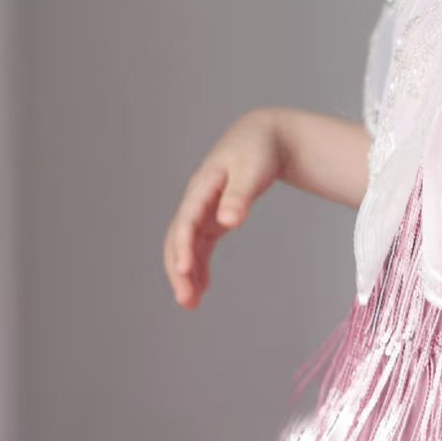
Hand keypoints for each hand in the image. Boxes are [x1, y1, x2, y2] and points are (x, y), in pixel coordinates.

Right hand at [163, 108, 286, 308]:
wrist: (263, 137)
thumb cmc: (258, 150)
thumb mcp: (252, 170)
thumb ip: (240, 196)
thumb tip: (228, 222)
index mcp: (202, 187)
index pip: (186, 221)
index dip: (182, 246)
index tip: (183, 270)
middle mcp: (196, 200)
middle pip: (178, 238)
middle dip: (179, 269)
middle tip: (186, 300)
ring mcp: (202, 210)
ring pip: (185, 245)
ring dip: (185, 273)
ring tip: (190, 303)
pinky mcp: (212, 217)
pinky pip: (199, 246)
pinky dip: (199, 266)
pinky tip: (202, 289)